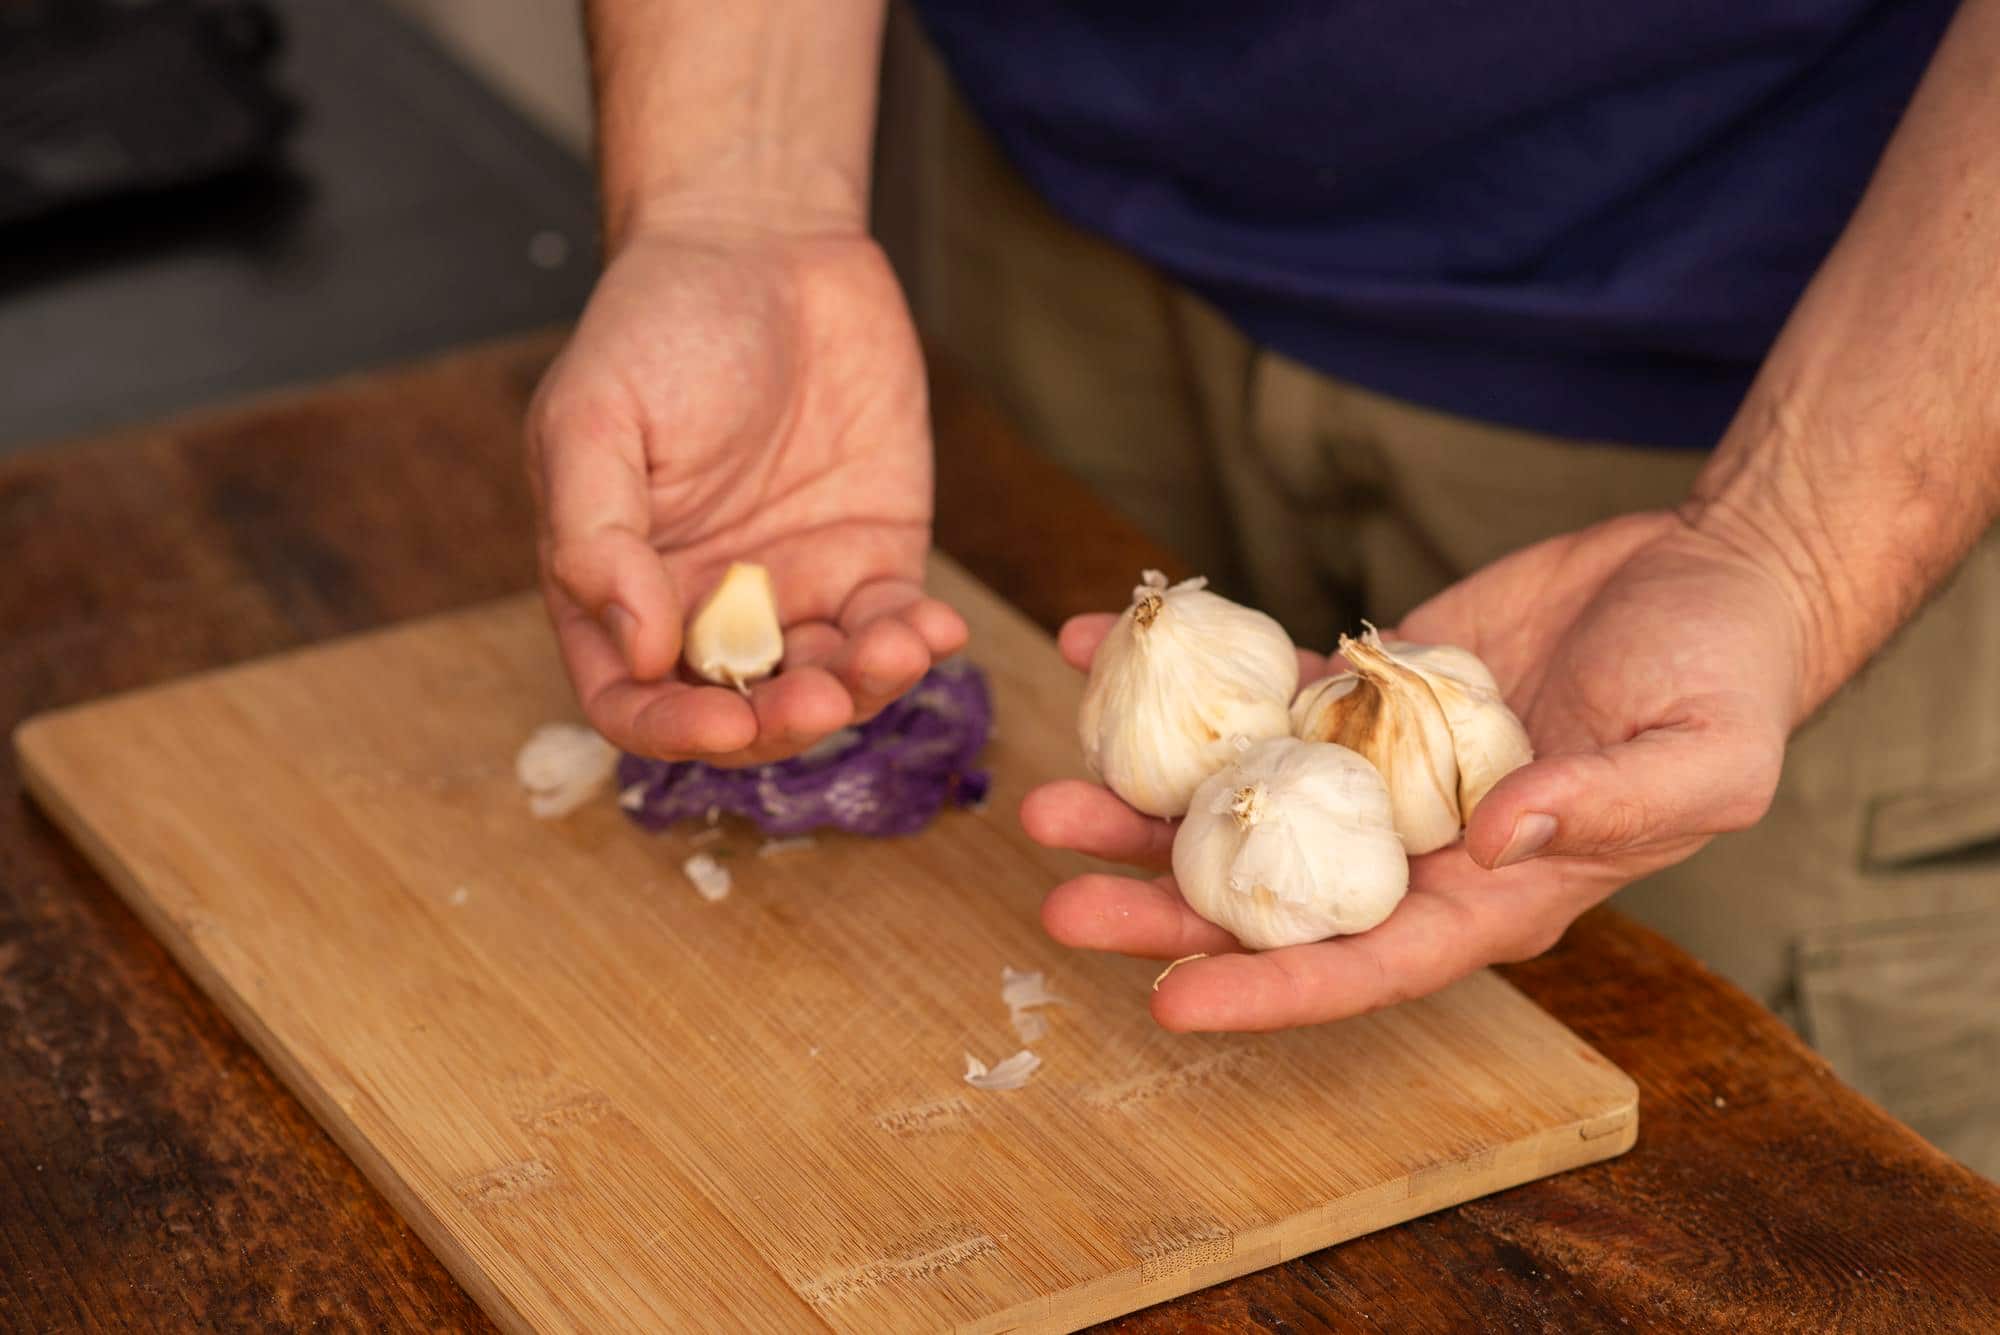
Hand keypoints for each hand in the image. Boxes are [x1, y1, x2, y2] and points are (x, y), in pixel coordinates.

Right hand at [527, 226, 966, 762]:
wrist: (766, 246)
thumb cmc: (658, 325)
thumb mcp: (594, 418)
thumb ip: (595, 537)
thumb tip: (635, 650)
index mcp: (622, 588)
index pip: (634, 701)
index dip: (672, 734)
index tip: (724, 730)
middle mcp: (705, 608)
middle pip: (741, 714)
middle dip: (785, 721)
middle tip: (825, 696)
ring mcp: (794, 589)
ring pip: (828, 684)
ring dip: (863, 689)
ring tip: (895, 648)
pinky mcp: (871, 559)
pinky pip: (893, 628)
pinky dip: (916, 643)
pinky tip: (936, 629)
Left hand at [1024, 511, 1803, 1029]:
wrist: (1708, 576)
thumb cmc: (1724, 682)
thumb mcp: (1698, 758)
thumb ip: (1601, 808)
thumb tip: (1488, 843)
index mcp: (1495, 898)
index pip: (1368, 966)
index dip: (1269, 992)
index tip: (1168, 1003)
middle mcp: (1416, 846)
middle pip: (1271, 896)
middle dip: (1164, 905)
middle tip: (1058, 897)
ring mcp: (1377, 765)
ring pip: (1241, 798)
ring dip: (1142, 802)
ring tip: (1050, 796)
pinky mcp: (1362, 686)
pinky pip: (1256, 688)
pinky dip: (1181, 677)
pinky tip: (1099, 643)